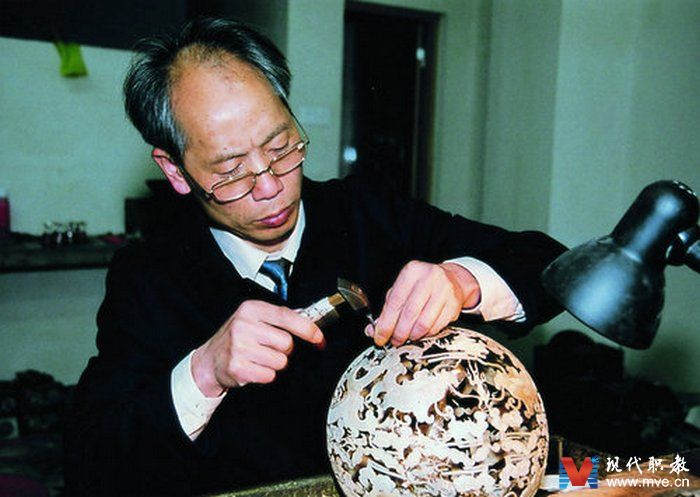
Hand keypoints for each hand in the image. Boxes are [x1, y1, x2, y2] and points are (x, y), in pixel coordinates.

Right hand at [191, 300, 323, 396]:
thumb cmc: (236, 338)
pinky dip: (265, 375)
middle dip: (284, 350)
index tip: (319, 338)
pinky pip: (269, 375)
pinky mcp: (237, 367)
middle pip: (287, 343)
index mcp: (252, 309)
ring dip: (274, 364)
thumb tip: (310, 319)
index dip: (308, 329)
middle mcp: (244, 325)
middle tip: (268, 349)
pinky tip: (253, 368)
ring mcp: (239, 346)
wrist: (209, 360)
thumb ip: (280, 318)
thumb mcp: (254, 319)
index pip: (287, 317)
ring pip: (280, 361)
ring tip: (258, 359)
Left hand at [369, 261, 479, 346]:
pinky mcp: (454, 304)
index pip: (395, 301)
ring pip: (424, 322)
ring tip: (408, 337)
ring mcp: (444, 290)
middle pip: (410, 313)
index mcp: (412, 271)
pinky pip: (437, 326)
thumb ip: (388, 308)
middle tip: (394, 340)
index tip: (380, 336)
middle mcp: (429, 278)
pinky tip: (422, 332)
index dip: (386, 323)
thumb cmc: (422, 285)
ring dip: (413, 335)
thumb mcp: (403, 289)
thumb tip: (374, 329)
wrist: (452, 279)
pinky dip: (426, 334)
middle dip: (399, 332)